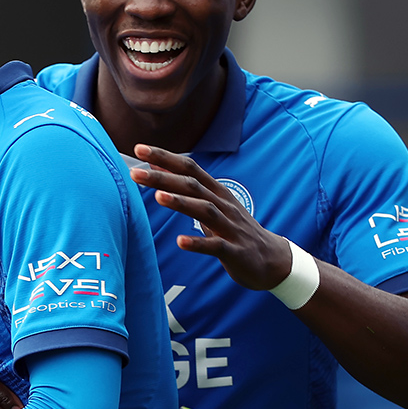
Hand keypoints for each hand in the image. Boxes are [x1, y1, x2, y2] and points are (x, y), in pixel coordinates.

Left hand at [130, 143, 292, 290]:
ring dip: (181, 202)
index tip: (139, 148)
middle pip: (192, 186)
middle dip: (163, 178)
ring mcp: (230, 227)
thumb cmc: (235, 230)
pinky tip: (180, 241)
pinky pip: (215, 246)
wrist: (271, 260)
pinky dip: (197, 243)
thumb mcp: (211, 205)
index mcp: (216, 192)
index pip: (189, 168)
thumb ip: (186, 188)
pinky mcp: (235, 251)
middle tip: (135, 173)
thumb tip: (157, 166)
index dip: (165, 157)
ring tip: (158, 197)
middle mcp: (223, 205)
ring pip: (204, 210)